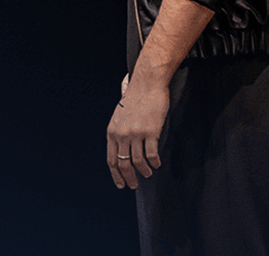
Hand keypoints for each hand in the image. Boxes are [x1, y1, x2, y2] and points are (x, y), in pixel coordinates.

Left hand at [106, 75, 167, 189]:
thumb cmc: (135, 97)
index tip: (120, 184)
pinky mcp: (150, 131)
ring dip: (143, 171)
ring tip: (148, 173)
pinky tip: (156, 164)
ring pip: (138, 162)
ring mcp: (136, 134)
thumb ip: (119, 130)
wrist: (147, 84)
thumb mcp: (119, 114)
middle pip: (123, 164)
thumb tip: (121, 144)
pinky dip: (154, 162)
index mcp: (112, 131)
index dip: (116, 175)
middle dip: (128, 178)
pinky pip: (151, 154)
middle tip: (134, 185)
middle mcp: (122, 134)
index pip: (111, 160)